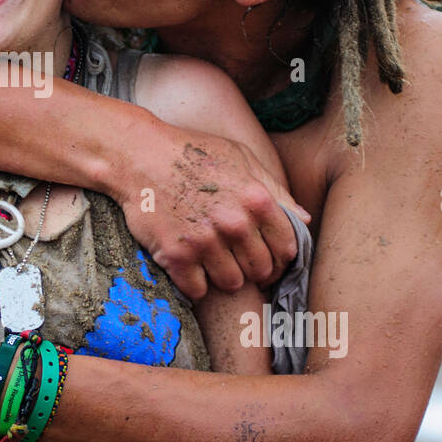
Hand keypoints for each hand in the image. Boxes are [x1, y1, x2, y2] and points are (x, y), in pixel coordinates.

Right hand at [117, 126, 308, 297]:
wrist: (137, 155)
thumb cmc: (191, 152)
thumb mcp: (240, 158)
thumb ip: (274, 190)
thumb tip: (304, 220)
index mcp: (257, 199)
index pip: (287, 248)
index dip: (280, 257)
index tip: (268, 258)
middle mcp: (235, 223)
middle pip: (261, 270)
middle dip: (252, 269)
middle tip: (237, 260)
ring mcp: (205, 242)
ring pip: (232, 284)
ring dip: (224, 277)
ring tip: (212, 261)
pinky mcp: (176, 256)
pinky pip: (198, 290)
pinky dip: (195, 283)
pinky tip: (189, 266)